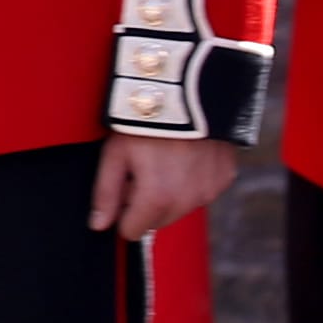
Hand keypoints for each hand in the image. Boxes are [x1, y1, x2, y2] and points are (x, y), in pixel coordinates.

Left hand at [89, 132, 241, 240]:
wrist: (189, 91)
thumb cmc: (146, 120)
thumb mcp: (115, 152)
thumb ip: (106, 193)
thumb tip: (98, 225)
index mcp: (157, 198)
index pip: (132, 231)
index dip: (122, 211)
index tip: (122, 188)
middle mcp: (188, 201)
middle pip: (158, 221)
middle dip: (147, 204)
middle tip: (142, 168)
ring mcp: (209, 190)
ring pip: (181, 207)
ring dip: (171, 194)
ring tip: (164, 158)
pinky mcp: (224, 177)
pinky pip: (203, 190)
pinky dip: (192, 180)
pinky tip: (185, 156)